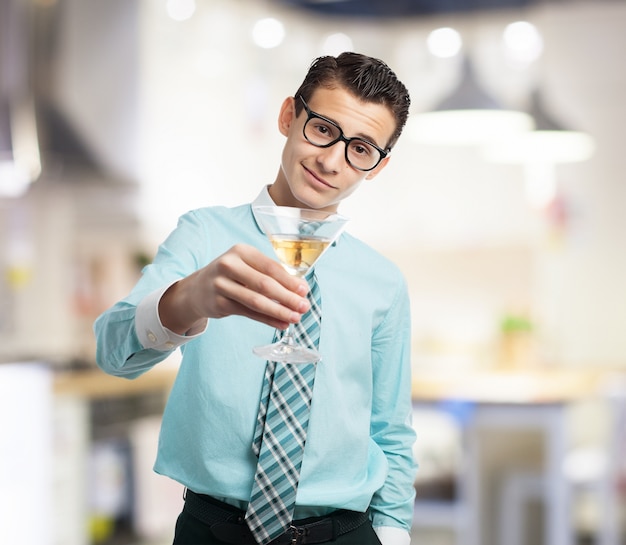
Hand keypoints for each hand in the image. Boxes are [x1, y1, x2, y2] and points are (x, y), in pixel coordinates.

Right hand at [159, 244, 310, 333]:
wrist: (197, 289)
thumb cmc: (231, 275)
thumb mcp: (247, 266)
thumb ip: (270, 275)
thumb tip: (300, 290)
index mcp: (241, 251)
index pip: (270, 267)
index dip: (290, 280)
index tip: (305, 290)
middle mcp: (229, 265)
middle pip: (264, 284)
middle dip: (287, 297)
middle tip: (304, 306)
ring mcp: (221, 285)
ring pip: (256, 301)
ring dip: (279, 311)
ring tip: (295, 318)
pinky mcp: (218, 303)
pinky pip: (248, 313)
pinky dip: (267, 320)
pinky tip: (281, 324)